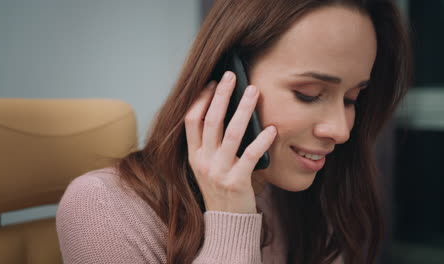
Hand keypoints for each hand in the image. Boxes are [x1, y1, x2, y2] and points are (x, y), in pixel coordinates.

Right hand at [184, 71, 276, 213]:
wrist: (226, 221)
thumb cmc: (220, 188)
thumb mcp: (207, 166)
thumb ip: (211, 143)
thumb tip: (227, 111)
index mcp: (194, 155)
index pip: (192, 120)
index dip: (201, 99)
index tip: (213, 83)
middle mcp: (203, 161)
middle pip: (211, 121)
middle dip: (222, 95)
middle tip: (232, 76)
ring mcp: (218, 172)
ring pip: (231, 134)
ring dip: (243, 109)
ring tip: (253, 91)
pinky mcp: (236, 182)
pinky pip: (250, 156)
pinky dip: (261, 140)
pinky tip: (271, 129)